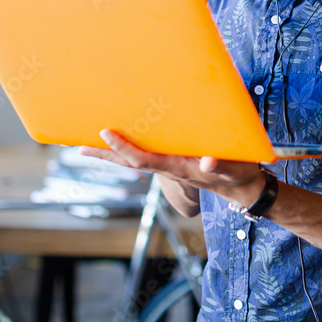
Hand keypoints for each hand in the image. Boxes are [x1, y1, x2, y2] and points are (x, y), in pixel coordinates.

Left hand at [79, 129, 265, 204]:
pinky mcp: (175, 163)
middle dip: (106, 155)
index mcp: (178, 168)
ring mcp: (170, 167)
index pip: (144, 159)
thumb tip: (208, 162)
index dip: (123, 147)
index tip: (106, 132)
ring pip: (136, 160)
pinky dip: (131, 150)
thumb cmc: (239, 175)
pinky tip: (124, 142)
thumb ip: (221, 165)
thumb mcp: (234, 168)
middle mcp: (169, 168)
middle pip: (131, 163)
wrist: (243, 189)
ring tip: (91, 143)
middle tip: (79, 147)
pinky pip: (148, 155)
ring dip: (113, 153)